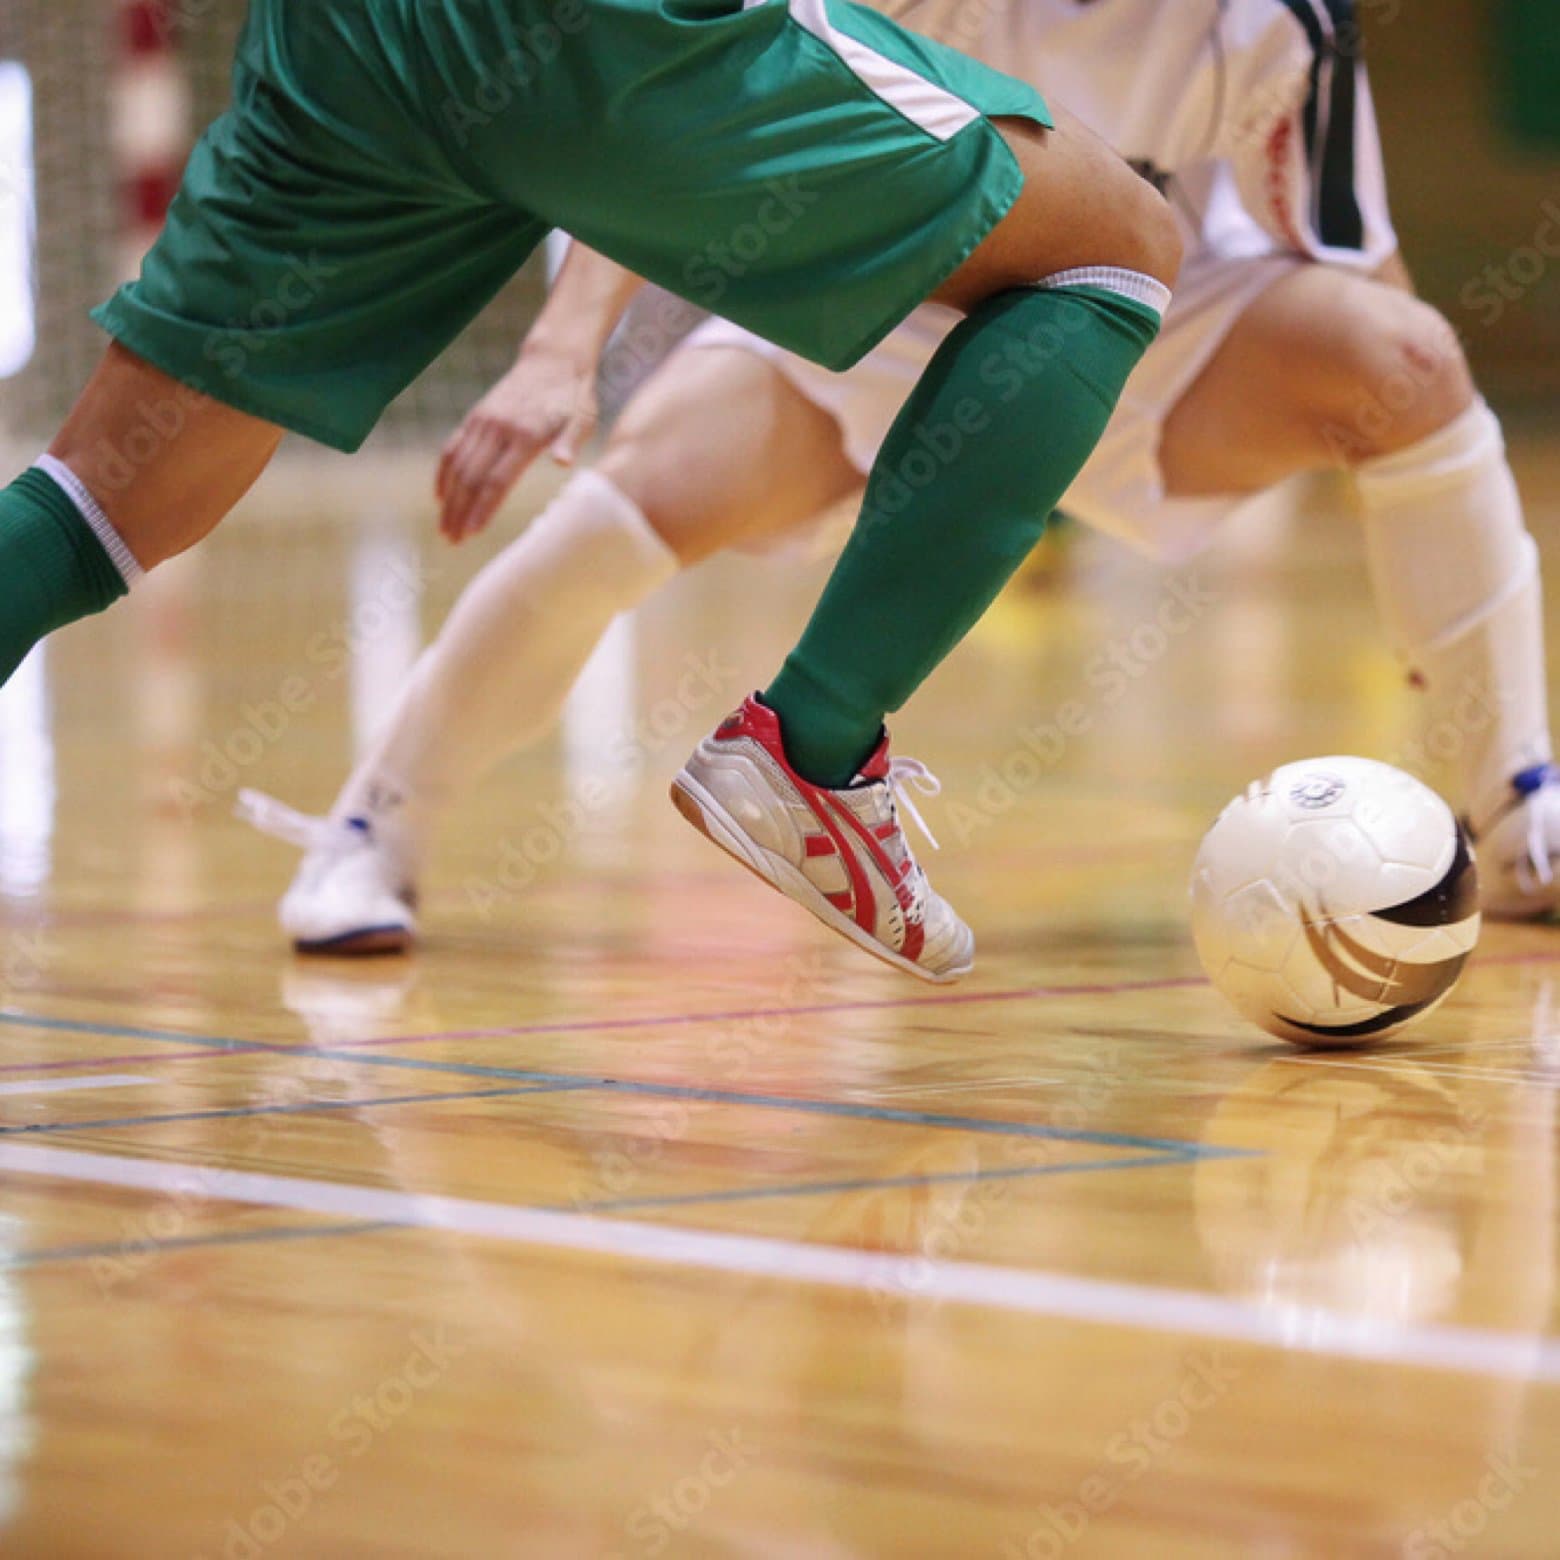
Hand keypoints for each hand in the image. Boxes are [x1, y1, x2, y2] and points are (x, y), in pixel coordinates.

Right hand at [435, 347, 598, 542]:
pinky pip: (452, 448)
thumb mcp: (582, 419)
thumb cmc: (573, 397)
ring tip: (445, 529)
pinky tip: (440, 498)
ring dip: (449, 500)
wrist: (552, 359)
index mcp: (525, 434)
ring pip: (458, 466)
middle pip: (471, 477)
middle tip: (453, 541)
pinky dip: (443, 474)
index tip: (473, 533)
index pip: (498, 479)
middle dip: (460, 512)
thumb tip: (564, 463)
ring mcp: (482, 422)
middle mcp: (497, 428)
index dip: (483, 508)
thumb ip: (571, 441)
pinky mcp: (475, 417)